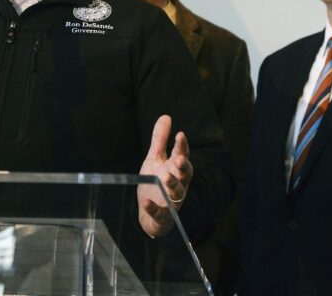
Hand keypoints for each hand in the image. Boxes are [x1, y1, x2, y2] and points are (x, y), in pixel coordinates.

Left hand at [137, 115, 193, 237]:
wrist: (149, 213)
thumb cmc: (155, 183)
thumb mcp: (155, 159)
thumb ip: (160, 140)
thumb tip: (166, 116)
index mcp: (175, 169)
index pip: (182, 156)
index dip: (182, 146)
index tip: (180, 135)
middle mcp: (177, 184)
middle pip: (184, 175)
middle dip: (183, 167)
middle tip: (178, 159)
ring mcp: (170, 201)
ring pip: (176, 193)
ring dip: (173, 185)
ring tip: (166, 177)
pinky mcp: (162, 215)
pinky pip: (159, 212)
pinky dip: (153, 207)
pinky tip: (146, 201)